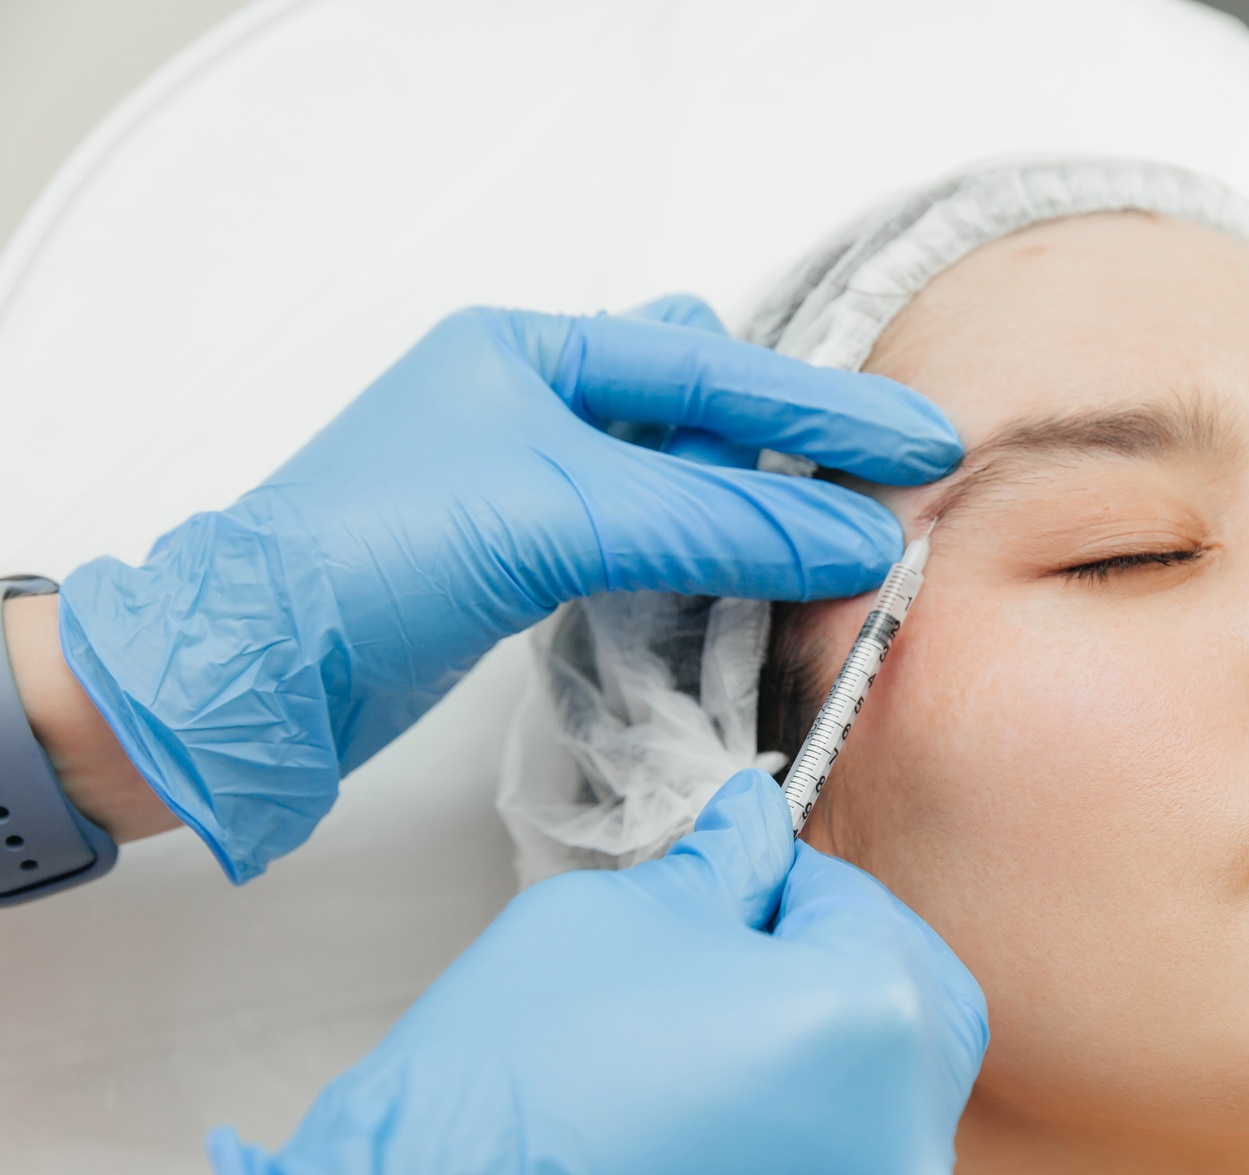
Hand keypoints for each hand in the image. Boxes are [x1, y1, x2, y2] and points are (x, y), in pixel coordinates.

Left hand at [55, 298, 957, 879]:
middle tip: (891, 488)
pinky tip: (755, 584)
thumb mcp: (559, 515)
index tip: (921, 440)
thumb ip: (714, 522)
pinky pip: (652, 543)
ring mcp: (532, 486)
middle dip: (794, 445)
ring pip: (683, 480)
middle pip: (704, 408)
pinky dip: (709, 561)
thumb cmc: (374, 557)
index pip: (710, 365)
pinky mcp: (529, 562)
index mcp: (532, 350)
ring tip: (842, 545)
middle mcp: (535, 404)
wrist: (252, 676)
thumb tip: (856, 542)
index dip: (821, 408)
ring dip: (757, 511)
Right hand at [153, 770, 988, 1174]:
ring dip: (821, 1075)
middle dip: (837, 973)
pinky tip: (703, 1148)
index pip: (868, 912)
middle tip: (742, 964)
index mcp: (875, 1022)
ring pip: (881, 1119)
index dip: (794, 886)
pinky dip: (794, 1169)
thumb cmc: (521, 1083)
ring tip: (707, 1064)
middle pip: (909, 1017)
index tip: (743, 887)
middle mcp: (903, 1144)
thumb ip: (725, 865)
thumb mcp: (629, 914)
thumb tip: (752, 828)